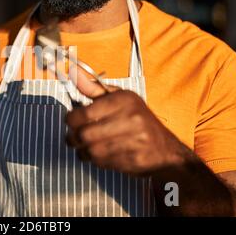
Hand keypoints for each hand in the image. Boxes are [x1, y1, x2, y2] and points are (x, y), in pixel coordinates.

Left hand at [65, 65, 187, 175]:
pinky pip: (103, 163)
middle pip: (85, 134)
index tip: (70, 120)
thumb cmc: (137, 120)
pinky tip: (100, 154)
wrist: (166, 150)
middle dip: (73, 138)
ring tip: (84, 146)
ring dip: (82, 151)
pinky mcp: (135, 160)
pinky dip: (95, 161)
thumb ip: (93, 88)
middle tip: (73, 137)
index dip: (71, 119)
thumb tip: (73, 71)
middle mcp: (131, 119)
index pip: (86, 113)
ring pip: (92, 151)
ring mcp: (135, 141)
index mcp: (125, 100)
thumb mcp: (119, 98)